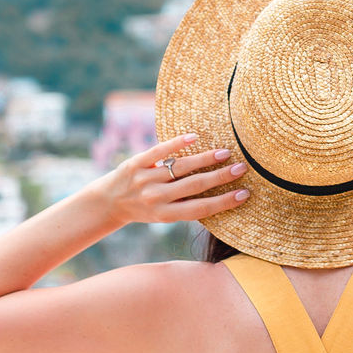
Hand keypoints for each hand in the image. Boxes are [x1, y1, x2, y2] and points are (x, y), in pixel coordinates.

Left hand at [93, 133, 250, 225]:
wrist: (108, 202)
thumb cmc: (144, 209)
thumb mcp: (163, 215)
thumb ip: (185, 206)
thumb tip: (220, 194)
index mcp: (165, 215)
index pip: (201, 208)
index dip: (224, 202)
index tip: (244, 194)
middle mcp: (156, 198)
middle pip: (194, 186)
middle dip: (220, 177)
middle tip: (242, 168)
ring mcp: (145, 179)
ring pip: (180, 167)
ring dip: (205, 159)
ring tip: (225, 153)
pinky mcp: (135, 163)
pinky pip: (158, 151)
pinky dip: (176, 143)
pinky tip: (193, 137)